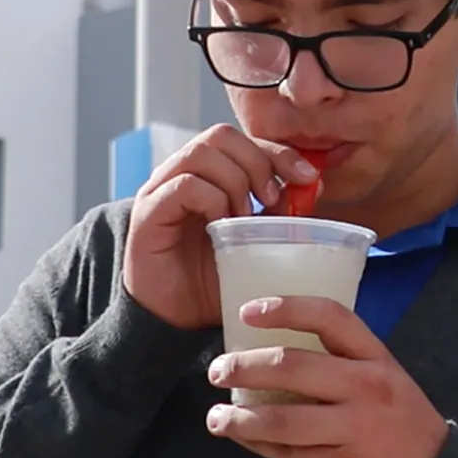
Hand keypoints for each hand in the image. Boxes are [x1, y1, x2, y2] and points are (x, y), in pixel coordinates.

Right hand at [124, 126, 319, 330]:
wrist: (175, 322)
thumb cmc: (213, 280)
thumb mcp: (255, 242)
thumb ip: (276, 212)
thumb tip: (310, 183)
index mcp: (206, 175)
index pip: (242, 140)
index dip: (277, 150)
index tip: (306, 175)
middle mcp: (180, 174)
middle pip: (221, 135)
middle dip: (258, 161)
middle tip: (273, 200)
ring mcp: (161, 190)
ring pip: (202, 153)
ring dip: (235, 180)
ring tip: (245, 216)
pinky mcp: (147, 213)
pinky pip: (184, 185)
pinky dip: (212, 199)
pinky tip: (222, 226)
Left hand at [206, 296, 449, 457]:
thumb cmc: (400, 419)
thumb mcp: (384, 375)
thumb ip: (342, 359)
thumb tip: (275, 344)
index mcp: (376, 357)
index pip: (330, 318)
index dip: (286, 308)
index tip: (248, 310)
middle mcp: (366, 387)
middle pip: (294, 367)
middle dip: (245, 367)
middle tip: (217, 370)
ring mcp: (353, 429)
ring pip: (282, 420)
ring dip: (240, 419)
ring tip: (215, 417)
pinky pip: (287, 454)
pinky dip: (257, 445)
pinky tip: (240, 437)